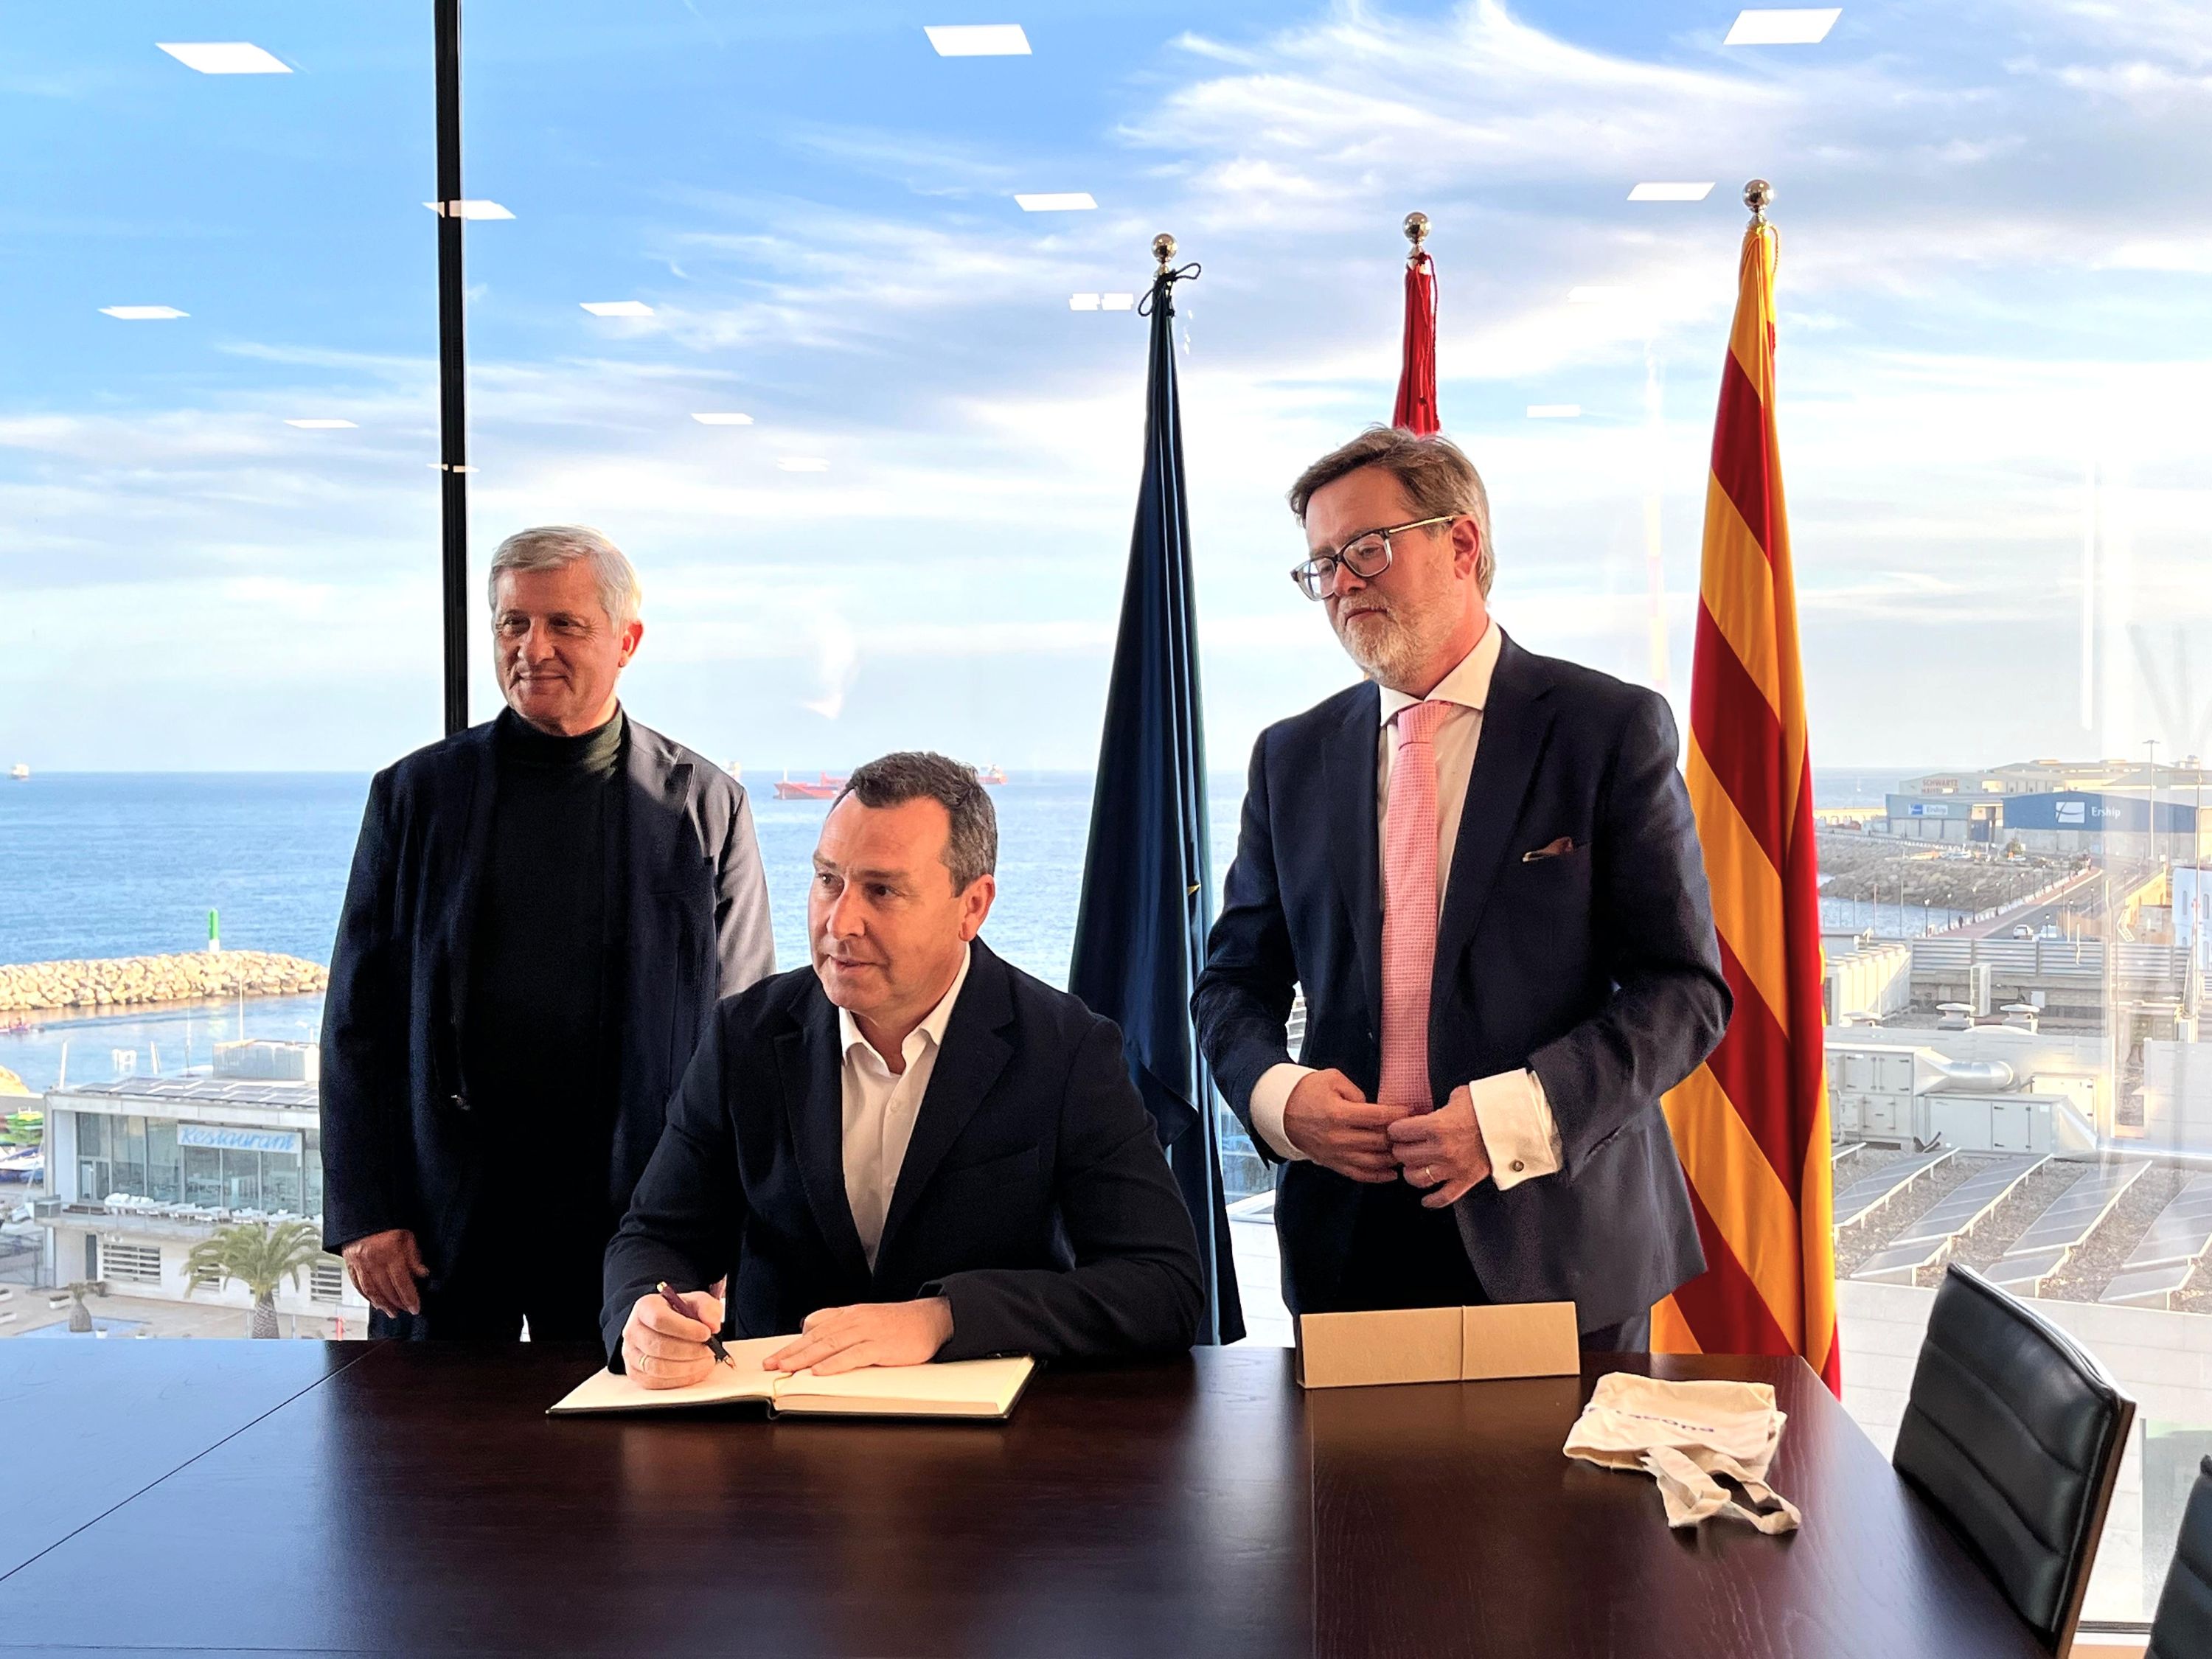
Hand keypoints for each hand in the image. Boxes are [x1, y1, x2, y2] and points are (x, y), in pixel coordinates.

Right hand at [342, 1228, 427, 1315]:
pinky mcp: (350, 1263)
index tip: (416, 1307)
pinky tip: (375, 1302)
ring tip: (391, 1311)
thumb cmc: (386, 1220)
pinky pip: (358, 1285)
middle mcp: (373, 1260)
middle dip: (398, 1303)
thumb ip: (414, 1256)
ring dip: (383, 1304)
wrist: (362, 1211)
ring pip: (371, 1291)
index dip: (410, 1297)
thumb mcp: (407, 1235)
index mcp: (389, 1252)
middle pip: (387, 1289)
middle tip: (405, 1310)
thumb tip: (422, 1273)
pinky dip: (367, 1296)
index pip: (402, 1282)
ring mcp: (360, 1263)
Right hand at [621, 1287, 727, 1390]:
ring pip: (657, 1368)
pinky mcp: (635, 1374)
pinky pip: (656, 1383)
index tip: (706, 1333)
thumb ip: (708, 1308)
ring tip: (706, 1360)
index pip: (660, 1320)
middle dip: (690, 1351)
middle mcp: (633, 1331)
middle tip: (710, 1350)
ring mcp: (631, 1354)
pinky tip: (696, 1371)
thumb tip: (712, 1325)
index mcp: (645, 1307)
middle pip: (659, 1346)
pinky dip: (680, 1380)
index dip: (685, 1329)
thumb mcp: (698, 1302)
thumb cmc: (680, 1314)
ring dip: (687, 1367)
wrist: (668, 1327)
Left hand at [765, 1298, 953, 1376]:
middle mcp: (855, 1320)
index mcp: (850, 1315)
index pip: (814, 1328)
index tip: (775, 1357)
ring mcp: (868, 1332)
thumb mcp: (866, 1318)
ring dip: (806, 1357)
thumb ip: (840, 1323)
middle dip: (792, 1352)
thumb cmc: (899, 1323)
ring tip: (787, 1368)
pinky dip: (835, 1363)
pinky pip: (853, 1355)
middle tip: (772, 1365)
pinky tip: (820, 1371)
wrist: (931, 1319)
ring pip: (830, 1344)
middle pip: (817, 1337)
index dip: (793, 1344)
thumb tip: (812, 1329)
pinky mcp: (881, 1345)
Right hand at [1282, 1069, 1408, 1183]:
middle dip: (1398, 1136)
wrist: (1280, 1110)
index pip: (1378, 1116)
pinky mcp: (1332, 1163)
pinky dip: (1376, 1177)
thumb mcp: (1332, 1079)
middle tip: (1410, 1131)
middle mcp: (1338, 1137)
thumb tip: (1372, 1107)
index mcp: (1339, 1114)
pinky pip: (1358, 1174)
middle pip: (1378, 1141)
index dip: (1397, 1114)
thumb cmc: (1306, 1092)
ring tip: (1404, 1152)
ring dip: (1391, 1159)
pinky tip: (1390, 1174)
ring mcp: (1335, 1153)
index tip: (1409, 1111)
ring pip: (1372, 1162)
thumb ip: (1356, 1092)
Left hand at [1388, 1084, 1492, 1208]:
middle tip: (1405, 1146)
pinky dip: (1432, 1200)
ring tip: (1414, 1166)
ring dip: (1411, 1172)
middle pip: (1403, 1156)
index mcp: (1436, 1126)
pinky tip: (1425, 1198)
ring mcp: (1453, 1167)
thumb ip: (1439, 1105)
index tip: (1398, 1129)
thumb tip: (1427, 1110)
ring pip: (1416, 1178)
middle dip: (1400, 1150)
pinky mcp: (1466, 1180)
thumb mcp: (1459, 1097)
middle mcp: (1441, 1149)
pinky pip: (1443, 1197)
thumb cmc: (1486, 1107)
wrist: (1515, 1123)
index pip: (1398, 1132)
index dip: (1395, 1130)